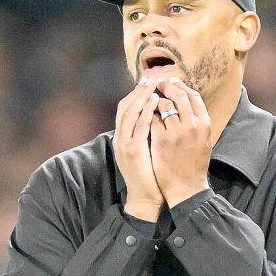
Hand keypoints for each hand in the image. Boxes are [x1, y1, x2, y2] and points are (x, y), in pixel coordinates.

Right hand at [113, 76, 165, 220]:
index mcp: (121, 138)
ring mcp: (124, 144)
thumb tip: (152, 118)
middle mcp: (119, 139)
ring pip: (131, 113)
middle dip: (137, 91)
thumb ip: (143, 135)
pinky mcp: (133, 151)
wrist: (144, 197)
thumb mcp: (143, 151)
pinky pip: (140, 125)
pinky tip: (155, 101)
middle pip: (125, 107)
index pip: (124, 109)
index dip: (134, 94)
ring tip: (153, 84)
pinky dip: (146, 111)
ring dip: (142, 96)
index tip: (146, 83)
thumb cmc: (148, 175)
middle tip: (150, 78)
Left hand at [149, 77, 211, 205]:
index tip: (172, 82)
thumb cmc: (194, 165)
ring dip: (156, 98)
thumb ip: (197, 123)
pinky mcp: (161, 140)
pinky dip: (149, 114)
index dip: (181, 86)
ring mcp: (177, 132)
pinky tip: (145, 113)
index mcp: (205, 124)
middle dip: (167, 87)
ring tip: (150, 96)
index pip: (194, 96)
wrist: (186, 187)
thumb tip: (188, 105)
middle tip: (157, 82)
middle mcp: (193, 125)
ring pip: (164, 105)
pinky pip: (153, 119)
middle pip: (179, 96)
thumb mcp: (203, 141)